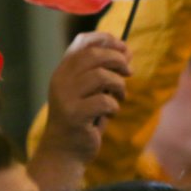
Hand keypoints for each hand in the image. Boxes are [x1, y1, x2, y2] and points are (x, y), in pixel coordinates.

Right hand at [37, 32, 130, 163]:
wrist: (64, 151)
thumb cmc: (83, 119)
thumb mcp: (91, 91)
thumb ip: (104, 72)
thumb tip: (127, 51)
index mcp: (64, 70)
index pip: (82, 42)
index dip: (106, 39)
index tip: (124, 47)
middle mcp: (61, 80)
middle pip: (94, 55)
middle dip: (118, 60)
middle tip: (129, 72)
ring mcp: (65, 97)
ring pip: (101, 77)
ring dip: (119, 85)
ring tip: (120, 96)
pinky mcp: (74, 115)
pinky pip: (104, 101)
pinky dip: (114, 106)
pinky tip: (110, 113)